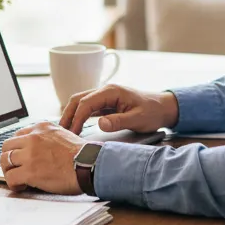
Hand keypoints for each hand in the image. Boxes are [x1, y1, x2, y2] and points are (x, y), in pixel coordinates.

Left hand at [0, 121, 85, 193]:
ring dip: (9, 171)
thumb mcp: (63, 135)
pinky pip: (10, 178)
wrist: (90, 165)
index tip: (21, 158)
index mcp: (41, 127)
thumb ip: (47, 138)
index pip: (18, 135)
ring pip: (5, 161)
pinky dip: (13, 184)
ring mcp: (30, 154)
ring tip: (17, 179)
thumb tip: (38, 149)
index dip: (17, 149)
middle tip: (15, 169)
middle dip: (9, 159)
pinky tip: (21, 187)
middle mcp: (33, 137)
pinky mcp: (29, 171)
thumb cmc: (82, 155)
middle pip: (7, 146)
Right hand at [59, 84, 178, 135]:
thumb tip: (100, 124)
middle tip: (60, 132)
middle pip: (78, 99)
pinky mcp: (106, 104)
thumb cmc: (153, 112)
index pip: (86, 103)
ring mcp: (105, 96)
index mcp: (111, 91)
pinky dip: (79, 116)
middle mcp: (105, 91)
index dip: (76, 118)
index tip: (72, 133)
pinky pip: (88, 108)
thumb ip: (119, 121)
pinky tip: (75, 127)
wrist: (164, 108)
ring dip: (71, 115)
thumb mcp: (138, 119)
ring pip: (81, 102)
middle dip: (67, 115)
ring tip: (64, 131)